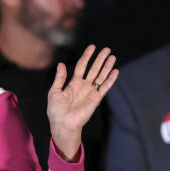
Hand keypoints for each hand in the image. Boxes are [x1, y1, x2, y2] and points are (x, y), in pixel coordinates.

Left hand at [47, 45, 117, 159]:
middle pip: (94, 69)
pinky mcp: (96, 99)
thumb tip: (61, 64)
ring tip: (113, 56)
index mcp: (74, 83)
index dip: (87, 56)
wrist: (62, 123)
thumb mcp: (54, 91)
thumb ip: (60, 78)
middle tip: (106, 49)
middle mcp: (84, 86)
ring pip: (101, 76)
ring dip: (107, 67)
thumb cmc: (56, 110)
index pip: (82, 66)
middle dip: (100, 59)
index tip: (92, 47)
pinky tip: (115, 71)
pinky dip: (110, 79)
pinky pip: (104, 87)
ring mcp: (91, 92)